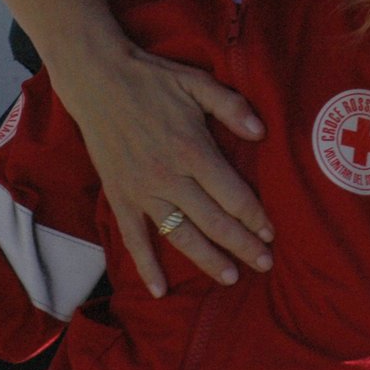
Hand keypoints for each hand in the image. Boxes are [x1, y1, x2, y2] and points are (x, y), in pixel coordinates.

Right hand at [56, 46, 276, 297]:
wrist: (98, 80)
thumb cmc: (152, 79)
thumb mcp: (196, 82)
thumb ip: (231, 106)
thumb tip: (261, 132)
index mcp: (193, 150)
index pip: (233, 195)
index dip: (255, 217)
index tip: (271, 233)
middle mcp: (169, 177)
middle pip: (214, 221)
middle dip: (242, 245)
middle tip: (265, 264)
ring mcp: (142, 191)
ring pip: (181, 235)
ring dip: (207, 260)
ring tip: (230, 278)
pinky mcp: (120, 197)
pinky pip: (134, 239)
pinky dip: (146, 266)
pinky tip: (160, 290)